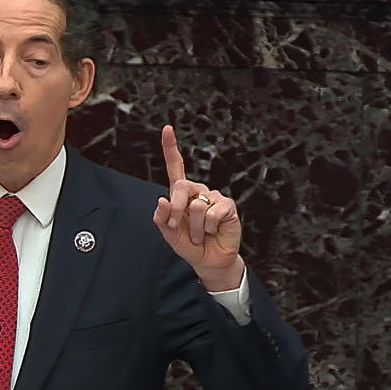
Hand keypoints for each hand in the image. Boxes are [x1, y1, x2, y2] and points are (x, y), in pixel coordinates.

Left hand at [152, 125, 244, 290]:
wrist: (209, 261)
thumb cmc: (189, 245)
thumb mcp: (169, 234)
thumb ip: (162, 218)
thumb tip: (162, 200)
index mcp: (182, 194)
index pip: (176, 167)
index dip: (170, 148)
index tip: (167, 128)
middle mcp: (198, 191)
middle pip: (181, 188)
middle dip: (176, 211)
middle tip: (177, 227)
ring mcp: (214, 197)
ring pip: (197, 206)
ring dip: (195, 228)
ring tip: (201, 235)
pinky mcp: (228, 206)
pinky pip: (213, 213)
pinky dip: (209, 228)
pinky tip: (214, 232)